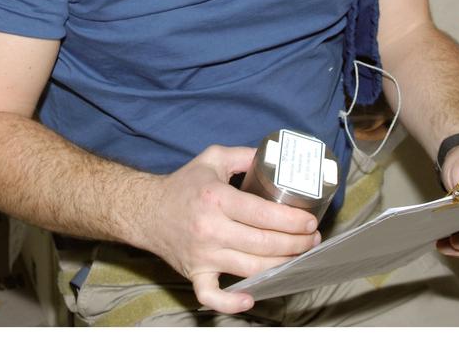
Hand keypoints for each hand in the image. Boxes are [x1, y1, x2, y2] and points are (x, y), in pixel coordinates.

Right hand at [136, 145, 321, 314]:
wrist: (146, 211)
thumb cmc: (183, 185)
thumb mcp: (213, 158)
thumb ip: (244, 155)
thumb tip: (276, 157)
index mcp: (217, 198)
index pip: (263, 214)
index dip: (292, 221)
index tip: (310, 222)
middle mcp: (210, 228)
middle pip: (263, 243)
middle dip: (295, 244)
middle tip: (312, 239)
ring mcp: (202, 255)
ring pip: (250, 268)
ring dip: (280, 265)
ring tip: (298, 256)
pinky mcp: (194, 274)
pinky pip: (212, 295)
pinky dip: (231, 302)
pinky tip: (251, 297)